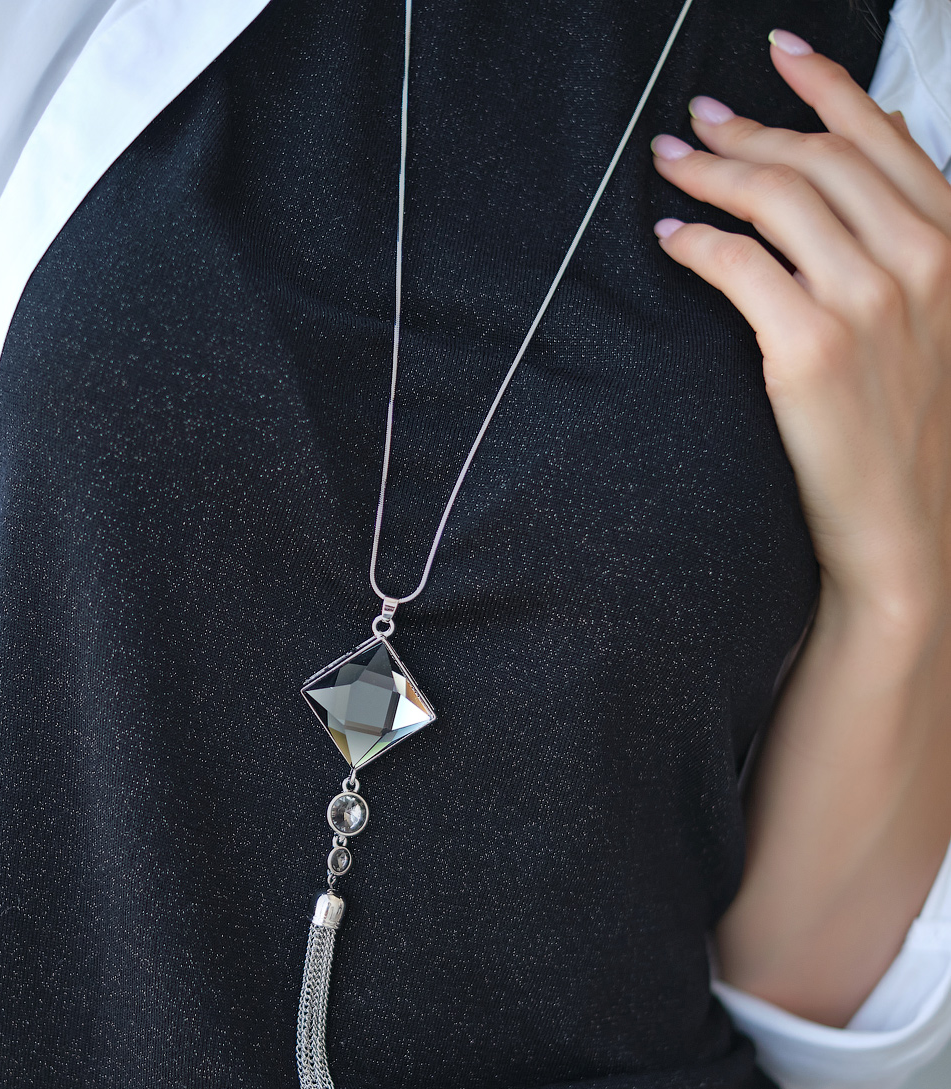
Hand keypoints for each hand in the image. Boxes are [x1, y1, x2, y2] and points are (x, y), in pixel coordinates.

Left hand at [651, 31, 950, 647]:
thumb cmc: (909, 435)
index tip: (780, 53)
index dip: (827, 84)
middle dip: (750, 129)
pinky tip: (669, 238)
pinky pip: (736, 263)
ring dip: (713, 170)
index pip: (885, 136)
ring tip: (672, 164)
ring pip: (776, 196)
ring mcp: (869, 300)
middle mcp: (922, 259)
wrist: (905, 530)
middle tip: (698, 122)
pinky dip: (695, 240)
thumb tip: (863, 168)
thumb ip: (907, 246)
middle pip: (820, 157)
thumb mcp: (937, 326)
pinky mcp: (811, 345)